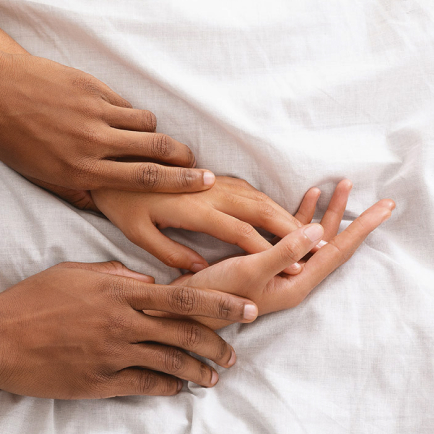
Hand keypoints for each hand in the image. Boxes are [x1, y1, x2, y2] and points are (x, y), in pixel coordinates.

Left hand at [0, 50, 214, 195]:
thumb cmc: (9, 139)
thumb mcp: (39, 176)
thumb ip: (75, 190)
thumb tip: (101, 203)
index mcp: (80, 170)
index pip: (144, 180)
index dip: (180, 182)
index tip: (205, 182)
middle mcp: (92, 143)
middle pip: (156, 150)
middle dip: (185, 159)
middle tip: (200, 165)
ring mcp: (93, 112)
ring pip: (145, 123)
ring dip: (156, 134)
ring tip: (156, 141)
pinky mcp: (91, 87)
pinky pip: (124, 103)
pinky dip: (129, 113)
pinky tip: (120, 118)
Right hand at [0, 261, 257, 397]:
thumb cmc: (33, 299)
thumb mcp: (75, 273)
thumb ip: (115, 275)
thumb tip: (147, 282)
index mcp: (118, 292)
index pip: (182, 296)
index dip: (219, 303)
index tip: (247, 308)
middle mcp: (121, 323)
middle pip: (184, 334)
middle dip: (217, 344)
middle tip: (234, 352)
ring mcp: (111, 355)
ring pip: (169, 364)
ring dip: (197, 372)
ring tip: (214, 377)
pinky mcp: (98, 382)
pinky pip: (143, 385)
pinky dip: (166, 388)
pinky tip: (177, 389)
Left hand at [91, 176, 309, 272]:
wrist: (114, 163)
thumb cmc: (123, 204)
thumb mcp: (139, 234)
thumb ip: (171, 253)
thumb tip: (201, 269)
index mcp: (193, 209)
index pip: (239, 231)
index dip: (268, 249)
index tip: (293, 266)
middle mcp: (209, 192)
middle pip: (259, 209)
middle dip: (291, 229)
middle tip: (319, 247)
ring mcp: (212, 181)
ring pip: (258, 196)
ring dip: (285, 214)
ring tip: (310, 232)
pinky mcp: (212, 176)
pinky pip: (248, 189)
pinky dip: (270, 203)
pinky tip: (282, 215)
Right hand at [164, 180, 394, 329]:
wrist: (187, 308)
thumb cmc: (217, 294)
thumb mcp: (251, 270)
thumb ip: (285, 251)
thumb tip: (319, 230)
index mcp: (298, 283)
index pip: (339, 252)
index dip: (363, 228)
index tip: (387, 208)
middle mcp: (295, 278)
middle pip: (331, 243)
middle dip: (350, 216)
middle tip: (374, 196)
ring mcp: (282, 272)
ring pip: (313, 238)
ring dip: (328, 212)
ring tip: (341, 186)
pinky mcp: (266, 263)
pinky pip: (292, 236)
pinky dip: (301, 216)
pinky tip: (307, 199)